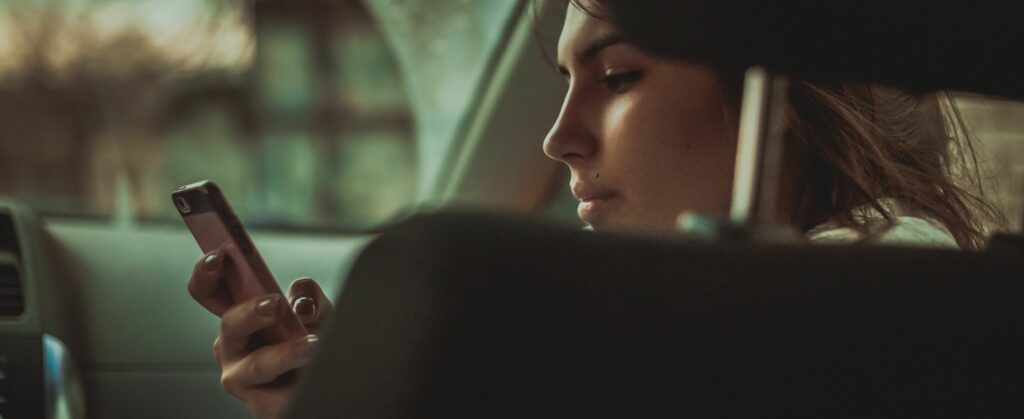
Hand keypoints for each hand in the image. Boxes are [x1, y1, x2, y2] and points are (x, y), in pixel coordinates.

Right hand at [187, 250, 333, 418]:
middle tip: (278, 304)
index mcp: (239, 315)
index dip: (207, 273)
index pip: (209, 291)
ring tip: (313, 345)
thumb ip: (310, 298)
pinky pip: (278, 396)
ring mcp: (242, 377)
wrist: (332, 381)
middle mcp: (233, 345)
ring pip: (257, 364)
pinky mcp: (261, 405)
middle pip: (229, 324)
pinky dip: (299, 381)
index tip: (219, 256)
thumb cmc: (315, 342)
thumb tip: (301, 299)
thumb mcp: (319, 313)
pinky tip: (315, 370)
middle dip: (252, 312)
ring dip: (286, 352)